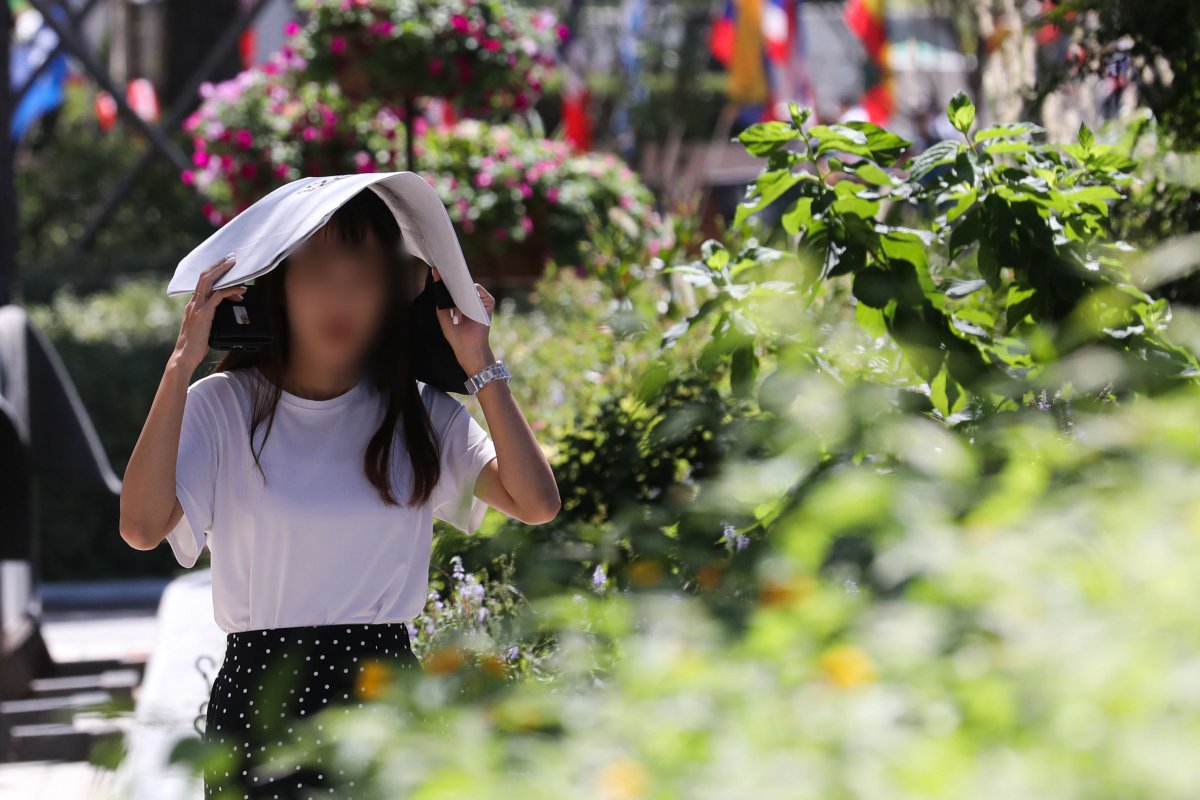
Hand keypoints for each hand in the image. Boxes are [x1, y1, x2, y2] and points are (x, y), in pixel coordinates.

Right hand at [171, 253, 245, 371]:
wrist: (185, 356)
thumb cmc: (197, 345)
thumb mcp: (206, 327)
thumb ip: (213, 317)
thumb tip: (228, 313)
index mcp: (194, 304)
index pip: (202, 282)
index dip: (213, 271)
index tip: (225, 265)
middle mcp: (194, 302)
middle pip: (204, 276)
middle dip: (218, 265)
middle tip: (231, 258)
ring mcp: (197, 307)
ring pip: (209, 282)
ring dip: (223, 272)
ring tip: (236, 267)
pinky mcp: (203, 314)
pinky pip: (217, 296)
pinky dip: (230, 291)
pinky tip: (241, 291)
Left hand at [430, 266, 495, 374]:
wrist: (467, 347)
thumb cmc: (456, 335)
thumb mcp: (443, 317)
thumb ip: (442, 303)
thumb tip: (439, 287)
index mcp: (460, 303)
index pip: (453, 288)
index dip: (445, 279)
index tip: (436, 270)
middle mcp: (470, 301)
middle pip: (462, 284)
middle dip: (452, 278)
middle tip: (441, 270)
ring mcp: (479, 302)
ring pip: (470, 287)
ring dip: (460, 288)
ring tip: (451, 286)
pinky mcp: (488, 304)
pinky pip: (480, 292)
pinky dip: (473, 293)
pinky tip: (465, 300)